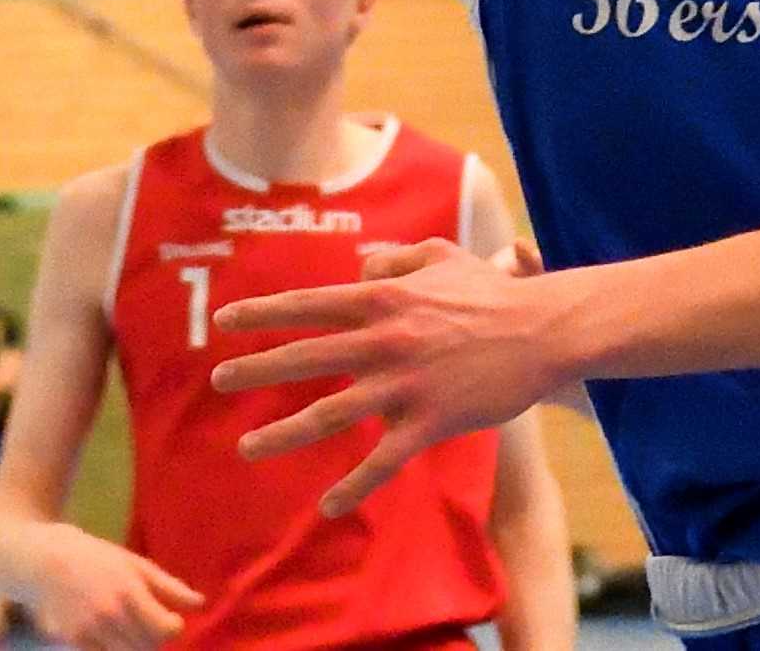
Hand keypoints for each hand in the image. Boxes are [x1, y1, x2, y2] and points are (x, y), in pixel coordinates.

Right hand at [6, 521, 203, 650]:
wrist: (43, 560)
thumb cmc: (94, 556)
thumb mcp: (133, 563)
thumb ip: (168, 586)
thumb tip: (201, 604)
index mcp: (129, 593)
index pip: (166, 629)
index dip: (173, 627)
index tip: (171, 620)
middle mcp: (111, 617)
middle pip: (150, 647)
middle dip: (156, 639)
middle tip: (151, 625)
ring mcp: (92, 633)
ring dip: (137, 647)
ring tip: (133, 630)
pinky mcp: (76, 644)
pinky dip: (115, 650)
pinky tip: (114, 637)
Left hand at [211, 238, 571, 515]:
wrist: (541, 331)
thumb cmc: (489, 291)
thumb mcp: (437, 254)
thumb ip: (392, 259)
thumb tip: (358, 268)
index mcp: (381, 296)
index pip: (307, 304)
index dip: (262, 313)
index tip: (225, 322)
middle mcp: (382, 339)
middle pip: (305, 356)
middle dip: (256, 370)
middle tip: (218, 382)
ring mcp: (403, 384)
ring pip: (331, 413)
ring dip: (284, 432)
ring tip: (247, 446)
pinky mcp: (429, 422)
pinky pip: (383, 461)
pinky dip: (354, 485)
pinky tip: (328, 504)